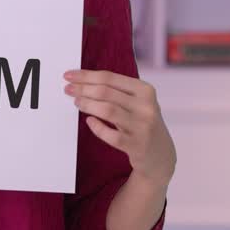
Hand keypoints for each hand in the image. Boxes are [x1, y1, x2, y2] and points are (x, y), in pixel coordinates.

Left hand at [64, 70, 175, 185]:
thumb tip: (83, 81)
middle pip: (106, 92)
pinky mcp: (137, 145)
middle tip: (68, 89)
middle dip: (83, 89)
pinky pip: (111, 135)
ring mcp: (142, 126)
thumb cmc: (142, 122)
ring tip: (77, 103)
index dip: (86, 76)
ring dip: (87, 105)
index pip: (109, 77)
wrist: (160, 154)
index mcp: (145, 90)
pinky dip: (97, 127)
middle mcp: (146, 106)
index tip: (69, 76)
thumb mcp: (137, 102)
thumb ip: (117, 91)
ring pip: (107, 110)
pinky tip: (90, 121)